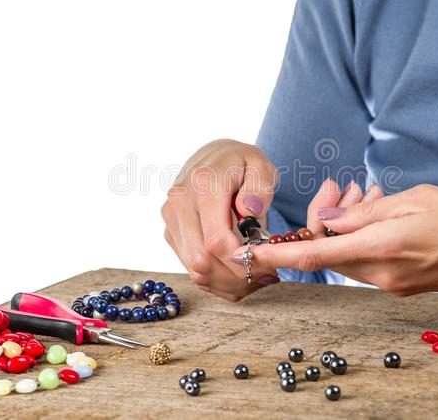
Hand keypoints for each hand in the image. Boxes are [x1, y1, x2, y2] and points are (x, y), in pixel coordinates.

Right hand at [161, 139, 280, 300]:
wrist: (213, 155)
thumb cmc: (241, 163)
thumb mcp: (260, 165)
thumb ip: (260, 187)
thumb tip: (250, 210)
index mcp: (203, 184)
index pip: (216, 240)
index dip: (241, 261)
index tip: (267, 266)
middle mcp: (180, 202)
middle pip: (200, 261)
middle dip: (234, 277)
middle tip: (263, 277)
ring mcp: (171, 218)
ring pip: (194, 269)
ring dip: (226, 282)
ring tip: (254, 277)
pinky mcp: (170, 231)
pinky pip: (189, 267)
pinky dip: (215, 278)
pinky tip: (236, 273)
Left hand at [245, 184, 437, 296]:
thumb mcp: (417, 200)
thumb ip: (367, 213)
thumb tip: (331, 220)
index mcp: (383, 249)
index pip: (316, 253)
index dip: (279, 253)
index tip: (250, 253)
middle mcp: (384, 275)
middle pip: (331, 251)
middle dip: (324, 220)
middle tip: (341, 189)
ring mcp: (396, 285)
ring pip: (350, 256)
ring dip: (347, 227)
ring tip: (368, 195)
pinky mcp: (407, 286)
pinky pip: (370, 262)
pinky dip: (365, 239)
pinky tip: (381, 213)